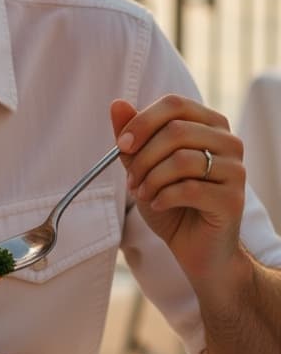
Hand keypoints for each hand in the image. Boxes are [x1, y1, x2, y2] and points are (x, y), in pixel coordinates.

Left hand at [110, 94, 246, 285]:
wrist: (196, 249)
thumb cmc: (172, 204)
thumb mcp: (144, 167)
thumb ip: (132, 136)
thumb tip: (117, 104)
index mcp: (210, 124)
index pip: (175, 105)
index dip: (143, 122)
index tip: (122, 145)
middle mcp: (229, 142)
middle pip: (176, 130)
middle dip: (143, 157)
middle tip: (131, 180)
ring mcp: (235, 170)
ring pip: (182, 159)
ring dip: (151, 179)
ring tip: (142, 194)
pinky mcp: (234, 199)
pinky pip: (189, 189)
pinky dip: (163, 198)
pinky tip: (158, 205)